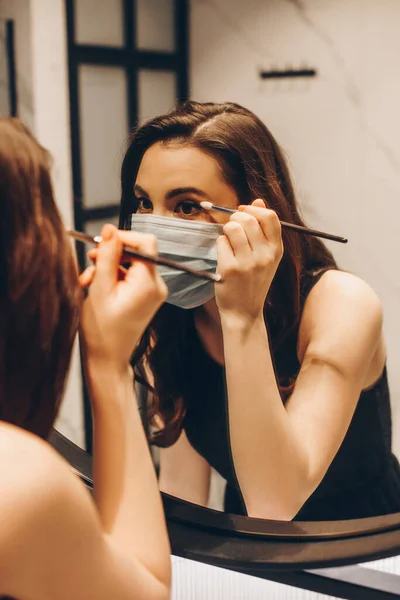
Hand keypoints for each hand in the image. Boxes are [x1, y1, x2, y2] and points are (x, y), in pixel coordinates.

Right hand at [79, 224, 166, 371]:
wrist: (108, 358)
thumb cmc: (102, 330)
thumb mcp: (99, 288)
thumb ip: (106, 256)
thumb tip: (110, 229)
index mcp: (149, 283)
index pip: (146, 242)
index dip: (124, 236)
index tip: (103, 241)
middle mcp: (156, 285)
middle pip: (137, 252)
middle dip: (110, 254)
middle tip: (89, 261)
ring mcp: (152, 291)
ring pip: (130, 263)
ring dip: (107, 267)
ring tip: (88, 281)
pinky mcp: (146, 296)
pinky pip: (130, 276)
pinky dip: (112, 277)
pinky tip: (96, 288)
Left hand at [215, 199, 282, 324]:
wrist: (245, 312)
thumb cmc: (253, 281)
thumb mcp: (266, 257)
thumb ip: (264, 230)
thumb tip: (258, 201)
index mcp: (277, 250)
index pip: (270, 217)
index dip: (254, 209)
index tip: (244, 211)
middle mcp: (265, 255)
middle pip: (248, 219)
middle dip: (235, 218)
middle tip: (232, 229)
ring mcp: (248, 262)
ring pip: (232, 228)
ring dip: (226, 231)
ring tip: (229, 242)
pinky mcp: (230, 268)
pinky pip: (221, 242)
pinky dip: (220, 245)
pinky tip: (225, 257)